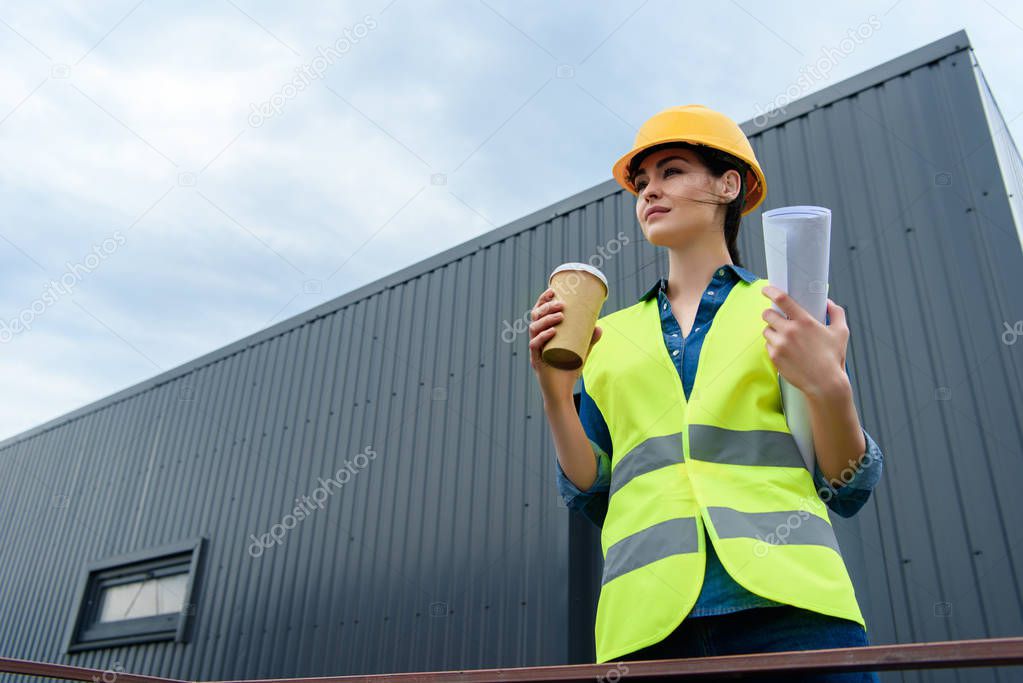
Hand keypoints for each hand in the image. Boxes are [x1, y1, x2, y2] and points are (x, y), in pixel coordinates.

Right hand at [528, 287, 601, 403]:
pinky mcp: (536, 362)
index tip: (552, 290)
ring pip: (534, 329)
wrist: (562, 393)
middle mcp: (536, 340)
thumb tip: (599, 327)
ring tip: (561, 316)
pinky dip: (543, 337)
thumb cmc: (568, 371)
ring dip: (547, 319)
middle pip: (535, 318)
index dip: (543, 300)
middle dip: (547, 307)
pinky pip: (535, 346)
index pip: (538, 313)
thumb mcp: (581, 352)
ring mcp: (535, 351)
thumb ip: (589, 340)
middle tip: (562, 304)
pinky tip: (552, 332)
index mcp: (543, 334)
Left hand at [761, 285, 848, 396]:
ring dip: (773, 331)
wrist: (824, 384)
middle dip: (770, 314)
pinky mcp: (774, 357)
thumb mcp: (841, 332)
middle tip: (777, 318)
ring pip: (766, 330)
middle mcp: (789, 331)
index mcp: (804, 322)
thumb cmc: (833, 358)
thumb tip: (828, 303)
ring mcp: (780, 345)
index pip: (782, 300)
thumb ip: (836, 313)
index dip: (771, 291)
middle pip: (767, 314)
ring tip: (785, 338)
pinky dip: (774, 345)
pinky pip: (767, 345)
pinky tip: (786, 350)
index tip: (766, 289)